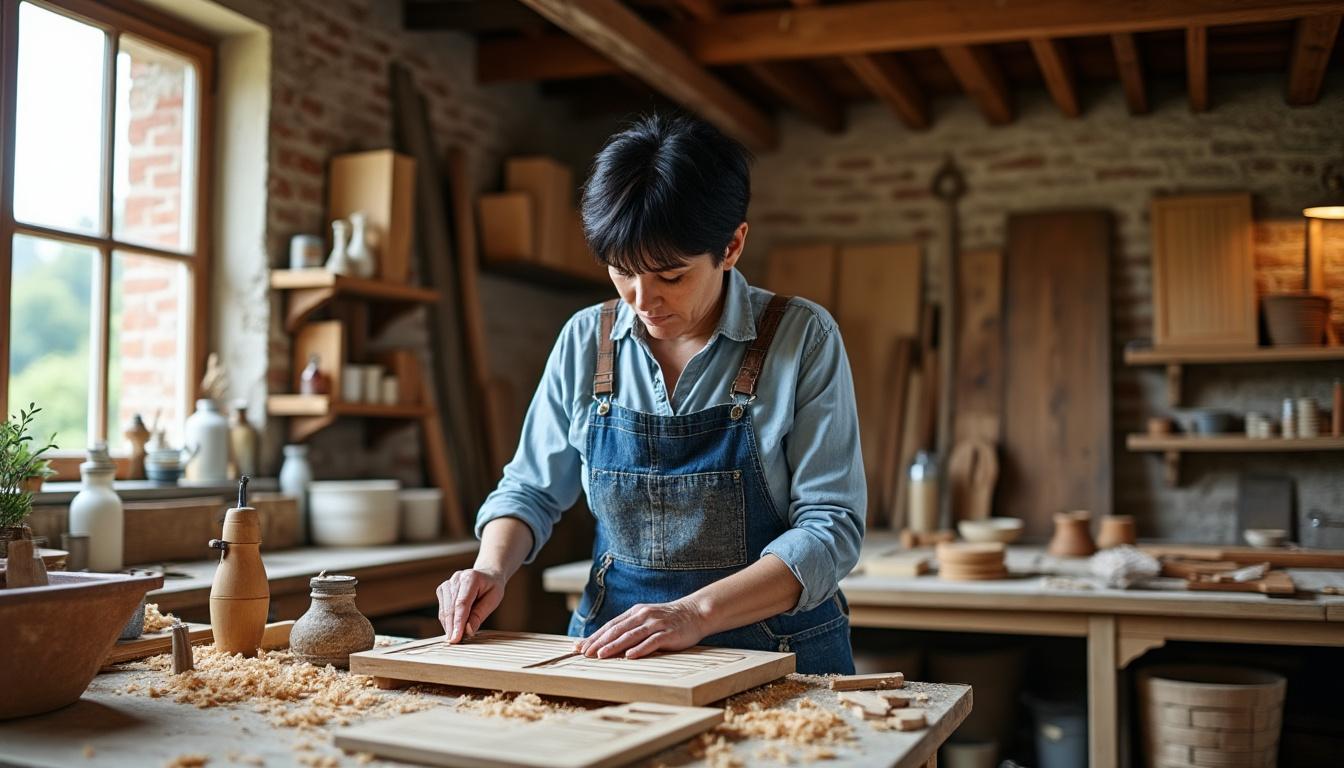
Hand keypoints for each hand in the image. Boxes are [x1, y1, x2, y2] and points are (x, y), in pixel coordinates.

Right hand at [436, 568, 506, 642]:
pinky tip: (453, 629)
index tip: (456, 638)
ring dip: (448, 626)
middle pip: (450, 608)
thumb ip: (480, 614)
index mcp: (471, 578)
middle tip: (455, 642)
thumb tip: (468, 630)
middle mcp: (456, 579)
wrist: (487, 575)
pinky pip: (442, 610)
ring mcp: (447, 584)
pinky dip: (447, 622)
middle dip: (452, 627)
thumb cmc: (492, 588)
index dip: (458, 622)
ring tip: (456, 638)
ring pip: (444, 610)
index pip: (462, 603)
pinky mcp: (442, 590)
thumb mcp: (493, 600)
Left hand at [575, 599, 707, 659]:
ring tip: (601, 655)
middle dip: (599, 642)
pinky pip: (652, 642)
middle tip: (585, 653)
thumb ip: (630, 628)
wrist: (695, 612)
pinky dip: (640, 649)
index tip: (579, 646)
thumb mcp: (647, 619)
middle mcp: (643, 616)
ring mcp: (656, 624)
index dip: (594, 636)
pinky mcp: (668, 633)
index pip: (610, 625)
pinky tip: (630, 656)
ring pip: (631, 635)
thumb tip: (608, 643)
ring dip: (614, 646)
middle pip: (616, 630)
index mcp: (635, 612)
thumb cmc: (668, 620)